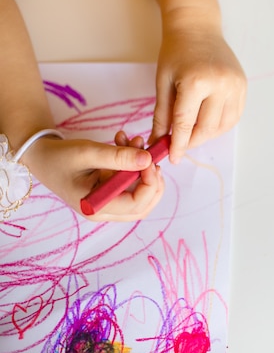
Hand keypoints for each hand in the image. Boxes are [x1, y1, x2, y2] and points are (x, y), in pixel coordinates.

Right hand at [22, 131, 164, 221]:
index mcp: (96, 207)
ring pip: (141, 194)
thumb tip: (147, 159)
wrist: (42, 157)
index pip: (136, 204)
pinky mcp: (111, 193)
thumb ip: (117, 157)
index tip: (149, 159)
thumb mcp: (87, 152)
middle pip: (144, 205)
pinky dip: (134, 165)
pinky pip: (131, 183)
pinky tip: (126, 143)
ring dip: (145, 169)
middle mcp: (104, 210)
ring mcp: (108, 204)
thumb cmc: (60, 156)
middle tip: (151, 155)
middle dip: (153, 180)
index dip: (150, 183)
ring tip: (135, 142)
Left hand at [149, 9, 246, 163]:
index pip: (185, 123)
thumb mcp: (163, 82)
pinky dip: (220, 126)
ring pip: (222, 126)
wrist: (198, 27)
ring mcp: (235, 86)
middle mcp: (220, 85)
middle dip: (192, 142)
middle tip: (180, 145)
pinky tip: (207, 122)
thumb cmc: (176, 52)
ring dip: (206, 135)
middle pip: (206, 129)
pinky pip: (233, 117)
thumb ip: (162, 115)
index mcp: (196, 81)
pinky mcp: (243, 87)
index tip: (171, 157)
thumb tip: (158, 142)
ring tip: (193, 131)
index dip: (177, 144)